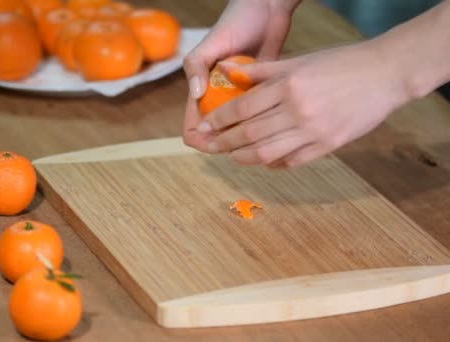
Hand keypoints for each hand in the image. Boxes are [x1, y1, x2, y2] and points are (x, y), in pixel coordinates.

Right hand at [182, 0, 300, 148]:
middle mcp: (217, 98)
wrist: (266, 8)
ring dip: (244, 138)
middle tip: (247, 143)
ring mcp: (237, 97)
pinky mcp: (257, 94)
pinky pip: (255, 118)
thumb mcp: (212, 42)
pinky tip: (273, 126)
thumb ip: (197, 66)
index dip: (202, 139)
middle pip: (215, 135)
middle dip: (226, 144)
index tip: (220, 142)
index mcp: (201, 90)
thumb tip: (196, 94)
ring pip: (236, 131)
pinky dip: (260, 125)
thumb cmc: (236, 21)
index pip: (192, 127)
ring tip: (261, 136)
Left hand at [193, 39, 411, 167]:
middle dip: (225, 142)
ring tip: (233, 155)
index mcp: (288, 86)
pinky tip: (264, 161)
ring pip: (267, 153)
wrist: (386, 74)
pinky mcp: (329, 145)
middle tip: (210, 145)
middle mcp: (298, 111)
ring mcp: (314, 131)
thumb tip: (229, 72)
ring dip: (244, 157)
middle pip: (250, 133)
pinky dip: (274, 163)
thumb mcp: (299, 60)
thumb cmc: (341, 62)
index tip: (204, 126)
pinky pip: (293, 161)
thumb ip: (263, 71)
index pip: (242, 108)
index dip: (219, 119)